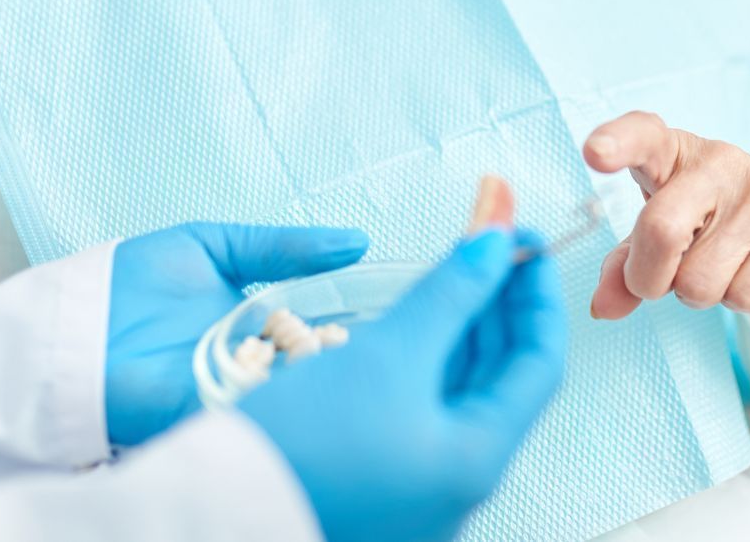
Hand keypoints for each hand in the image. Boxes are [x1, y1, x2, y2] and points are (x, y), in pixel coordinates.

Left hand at [105, 222, 368, 446]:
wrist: (74, 322)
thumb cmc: (133, 282)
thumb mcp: (219, 245)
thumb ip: (285, 246)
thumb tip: (358, 240)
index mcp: (258, 328)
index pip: (318, 331)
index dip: (353, 324)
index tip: (394, 311)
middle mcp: (253, 366)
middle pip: (314, 367)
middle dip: (345, 356)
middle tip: (387, 337)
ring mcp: (235, 394)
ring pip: (293, 391)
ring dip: (318, 377)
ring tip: (357, 355)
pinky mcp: (210, 416)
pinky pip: (257, 411)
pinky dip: (281, 396)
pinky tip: (306, 377)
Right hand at [240, 228, 566, 541]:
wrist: (210, 509)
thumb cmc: (300, 443)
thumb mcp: (386, 354)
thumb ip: (450, 293)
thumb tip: (495, 243)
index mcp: (477, 460)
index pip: (539, 364)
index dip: (535, 294)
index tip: (524, 240)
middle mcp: (458, 483)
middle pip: (501, 377)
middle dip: (497, 303)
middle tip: (487, 241)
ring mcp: (420, 490)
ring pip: (461, 392)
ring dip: (462, 327)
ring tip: (453, 267)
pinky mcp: (381, 484)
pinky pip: (423, 410)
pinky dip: (428, 359)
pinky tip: (416, 318)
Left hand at [584, 111, 749, 340]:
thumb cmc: (711, 217)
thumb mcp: (662, 225)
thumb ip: (625, 262)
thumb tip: (603, 308)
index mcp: (674, 152)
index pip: (643, 134)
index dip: (618, 142)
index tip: (595, 152)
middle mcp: (721, 162)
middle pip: (661, 231)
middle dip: (647, 278)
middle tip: (656, 280)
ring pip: (700, 283)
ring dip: (698, 293)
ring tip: (718, 264)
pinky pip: (743, 298)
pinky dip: (737, 300)